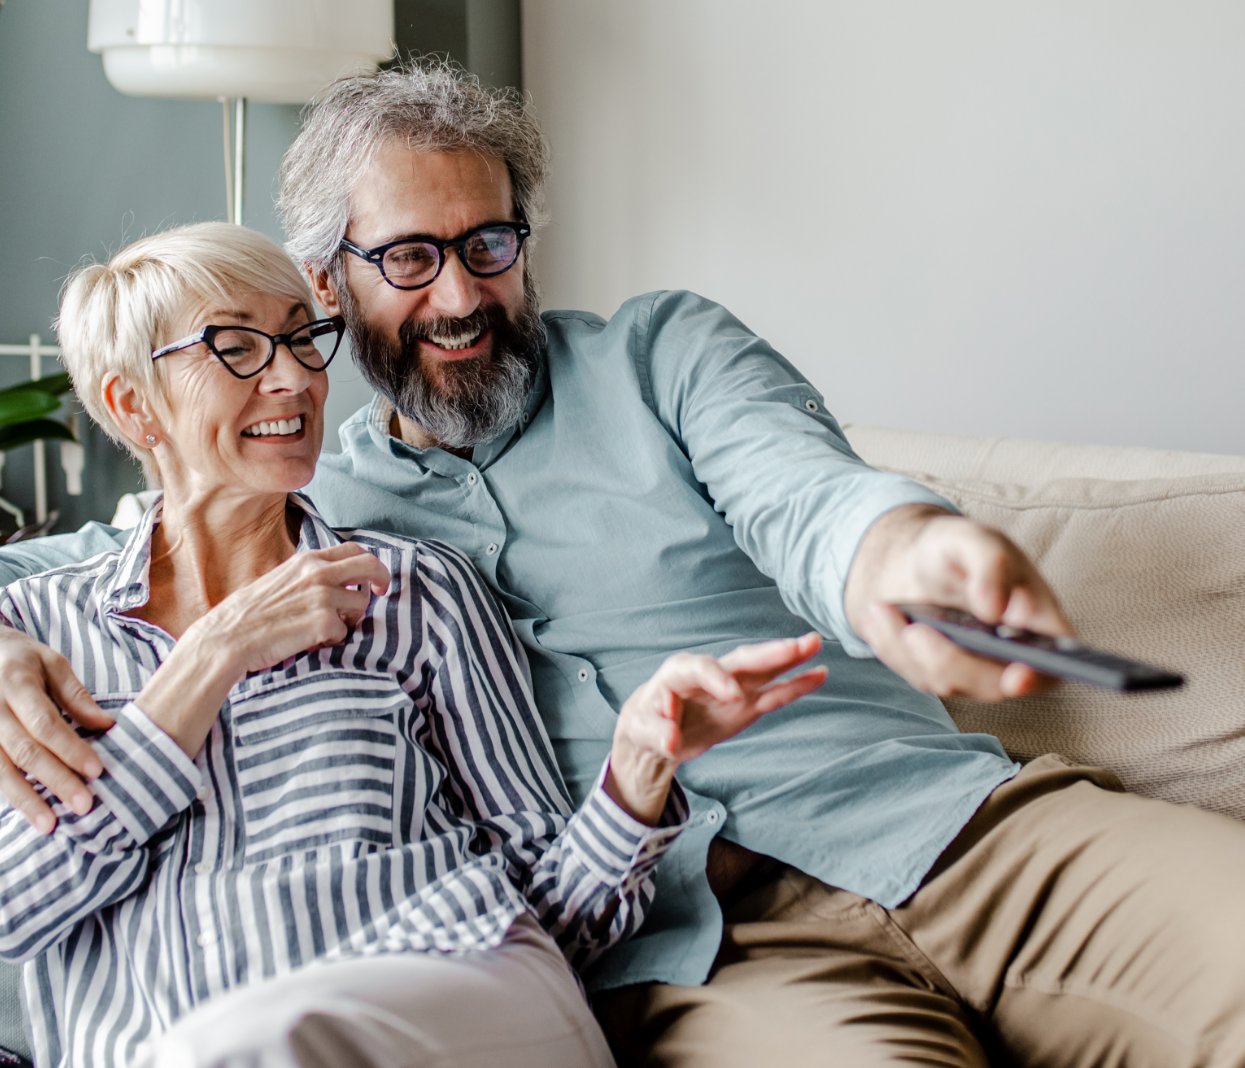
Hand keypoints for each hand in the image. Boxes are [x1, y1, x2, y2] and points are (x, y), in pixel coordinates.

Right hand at [0, 628, 114, 832]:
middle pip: (24, 750)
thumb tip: (106, 725)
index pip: (45, 723)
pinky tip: (25, 813)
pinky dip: (7, 794)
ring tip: (49, 825)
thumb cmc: (18, 659)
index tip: (96, 771)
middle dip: (54, 780)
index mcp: (15, 683)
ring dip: (25, 799)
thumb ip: (76, 695)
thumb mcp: (50, 662)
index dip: (70, 748)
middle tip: (83, 805)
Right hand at [185, 543, 390, 679]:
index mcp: (307, 560)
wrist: (226, 639)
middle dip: (381, 580)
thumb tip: (334, 580)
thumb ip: (307, 576)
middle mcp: (318, 573)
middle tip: (380, 595)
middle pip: (370, 566)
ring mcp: (323, 596)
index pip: (354, 549)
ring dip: (350, 619)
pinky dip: (333, 639)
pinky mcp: (323, 622)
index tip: (372, 579)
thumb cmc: (248, 615)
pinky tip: (312, 642)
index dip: (370, 563)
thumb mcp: (279, 580)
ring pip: (361, 604)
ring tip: (326, 629)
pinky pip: (344, 631)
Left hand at [606, 633, 826, 822]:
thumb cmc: (644, 723)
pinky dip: (795, 685)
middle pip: (741, 660)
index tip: (734, 696)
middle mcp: (711, 674)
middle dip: (768, 652)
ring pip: (763, 670)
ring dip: (789, 658)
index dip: (717, 679)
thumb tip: (672, 740)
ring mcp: (732, 688)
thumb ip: (655, 734)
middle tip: (798, 645)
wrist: (655, 730)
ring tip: (815, 644)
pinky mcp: (746, 705)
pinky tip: (819, 674)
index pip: (700, 668)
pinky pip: (774, 694)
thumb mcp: (640, 731)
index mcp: (679, 673)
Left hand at [846, 504, 1071, 699]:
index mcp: (1038, 622)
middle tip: (914, 631)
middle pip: (992, 684)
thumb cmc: (956, 549)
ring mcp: (975, 671)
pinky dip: (891, 646)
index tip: (1017, 676)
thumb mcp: (972, 540)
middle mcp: (1012, 656)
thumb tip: (994, 609)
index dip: (1042, 676)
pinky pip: (914, 675)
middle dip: (949, 660)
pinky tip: (879, 616)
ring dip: (907, 647)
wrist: (913, 561)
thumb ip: (990, 564)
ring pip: (945, 682)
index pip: (1054, 663)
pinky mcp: (940, 675)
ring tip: (883, 609)